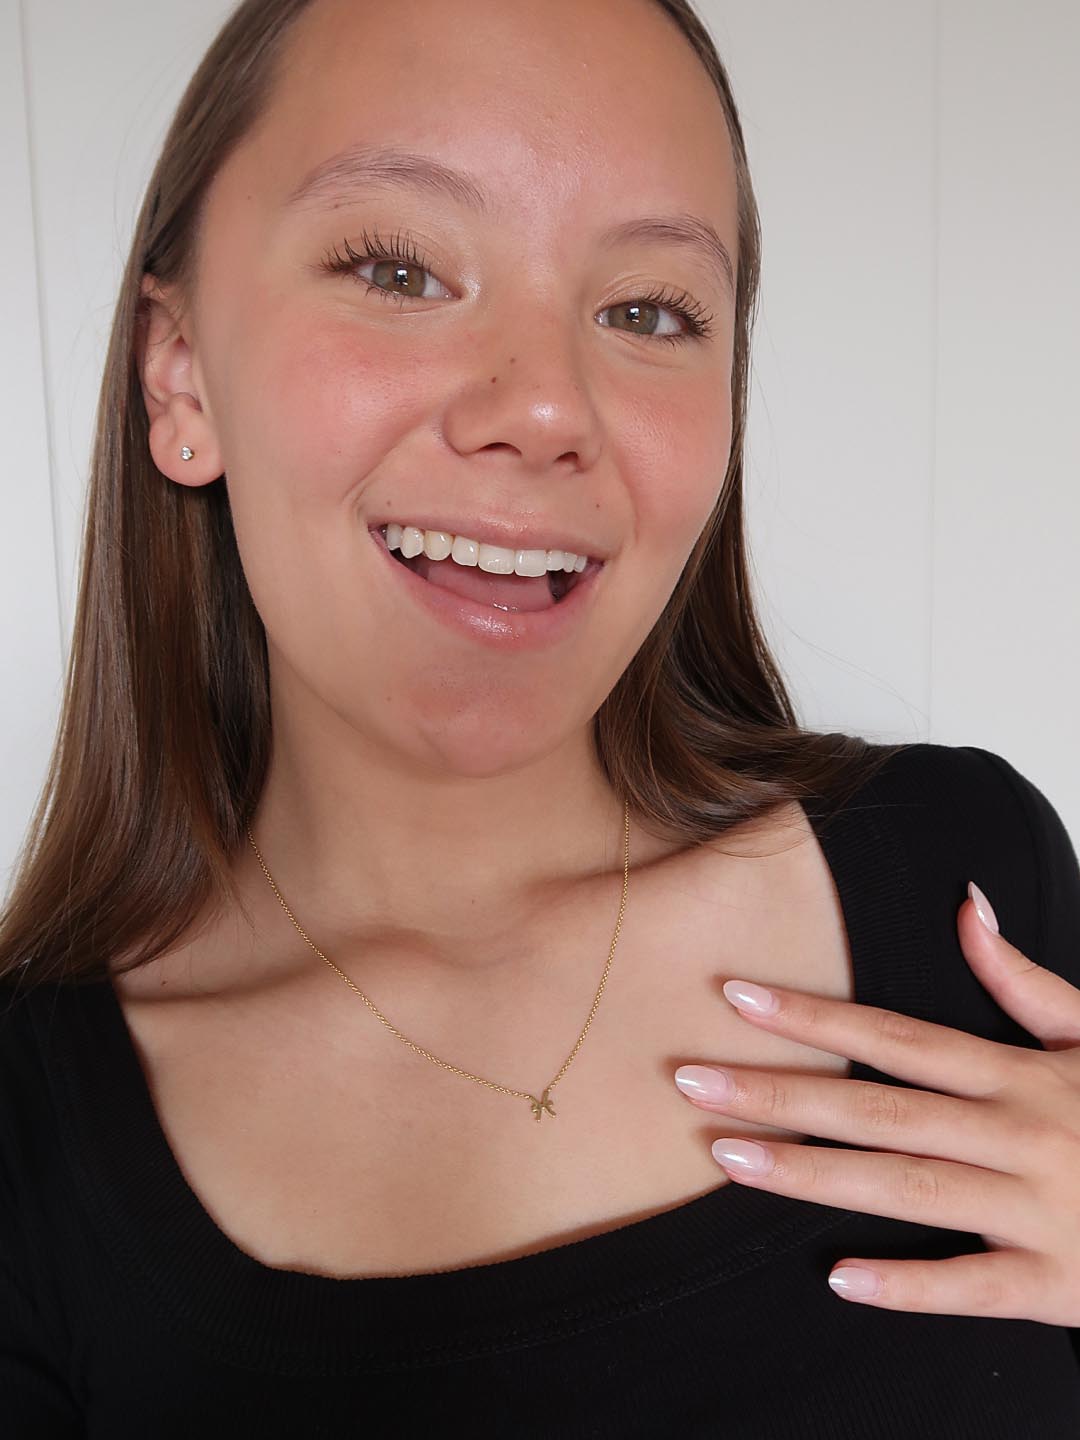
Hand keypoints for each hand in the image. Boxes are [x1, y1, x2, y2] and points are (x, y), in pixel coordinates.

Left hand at [672, 882, 1079, 1323]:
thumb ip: (1024, 978)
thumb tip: (967, 905)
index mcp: (1018, 1074)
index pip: (896, 1038)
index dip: (815, 1016)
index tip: (737, 997)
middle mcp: (1015, 1135)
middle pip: (877, 1110)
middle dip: (780, 1093)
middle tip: (690, 1081)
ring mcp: (1033, 1210)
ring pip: (904, 1190)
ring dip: (810, 1176)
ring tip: (727, 1158)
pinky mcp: (1053, 1283)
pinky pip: (971, 1287)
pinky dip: (908, 1286)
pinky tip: (838, 1278)